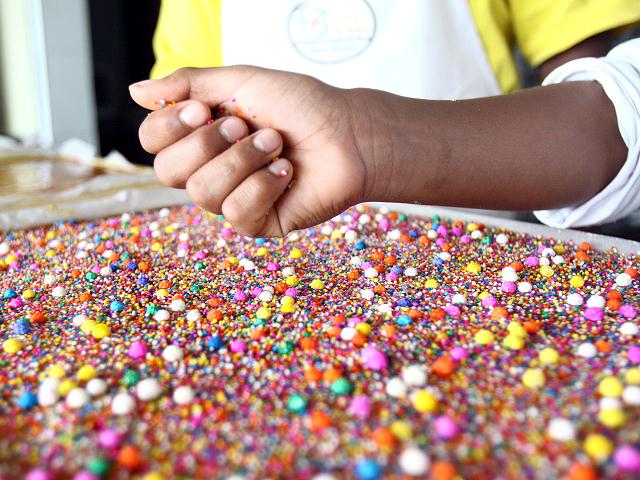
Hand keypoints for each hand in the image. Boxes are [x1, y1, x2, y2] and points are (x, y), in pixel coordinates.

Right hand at [129, 66, 367, 236]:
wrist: (349, 134)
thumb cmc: (302, 106)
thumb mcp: (242, 81)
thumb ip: (189, 84)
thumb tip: (135, 91)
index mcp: (200, 136)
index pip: (152, 141)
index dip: (169, 127)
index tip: (203, 110)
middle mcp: (210, 170)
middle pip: (168, 172)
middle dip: (209, 144)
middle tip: (246, 125)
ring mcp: (232, 199)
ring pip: (203, 193)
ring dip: (244, 160)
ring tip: (276, 144)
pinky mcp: (257, 223)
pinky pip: (237, 212)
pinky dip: (265, 185)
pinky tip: (286, 172)